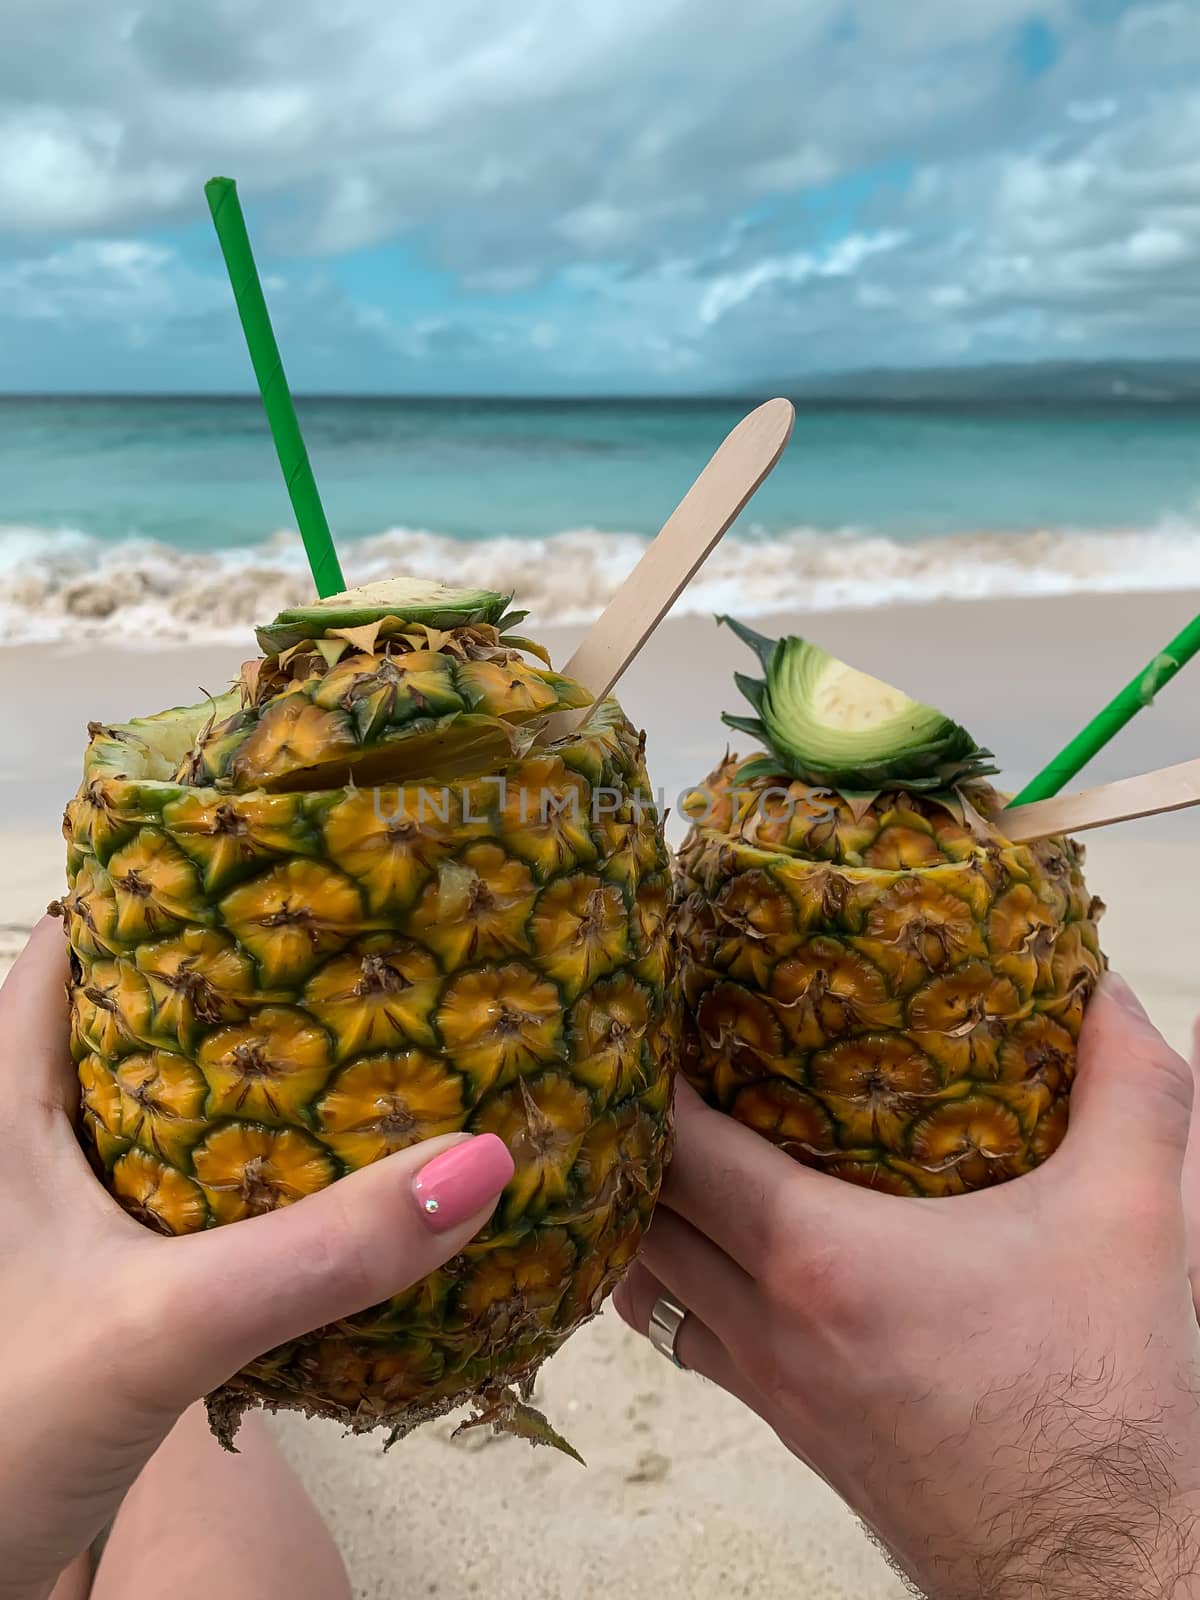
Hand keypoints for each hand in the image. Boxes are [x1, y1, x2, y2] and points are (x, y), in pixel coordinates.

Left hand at [0, 918, 514, 1599]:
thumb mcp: (160, 1327)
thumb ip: (314, 1254)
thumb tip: (483, 1161)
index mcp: (6, 1106)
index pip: (77, 941)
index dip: (169, 880)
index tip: (285, 850)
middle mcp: (33, 1144)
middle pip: (143, 1015)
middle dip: (246, 976)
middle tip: (363, 942)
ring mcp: (72, 1219)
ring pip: (176, 1107)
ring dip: (263, 1078)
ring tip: (375, 1040)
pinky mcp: (109, 1286)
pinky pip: (200, 1193)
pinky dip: (266, 1172)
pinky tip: (340, 1183)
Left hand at [616, 974, 1199, 1599]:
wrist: (1105, 1576)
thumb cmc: (1105, 1405)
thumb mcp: (1132, 1225)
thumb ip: (1132, 1093)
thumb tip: (1112, 990)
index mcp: (822, 1262)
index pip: (680, 1150)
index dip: (650, 1079)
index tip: (649, 1021)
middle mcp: (770, 1327)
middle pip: (641, 1213)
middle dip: (628, 1135)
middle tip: (646, 1066)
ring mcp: (771, 1388)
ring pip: (648, 1287)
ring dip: (639, 1215)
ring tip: (662, 1146)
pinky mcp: (792, 1430)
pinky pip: (692, 1342)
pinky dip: (675, 1287)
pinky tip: (712, 1252)